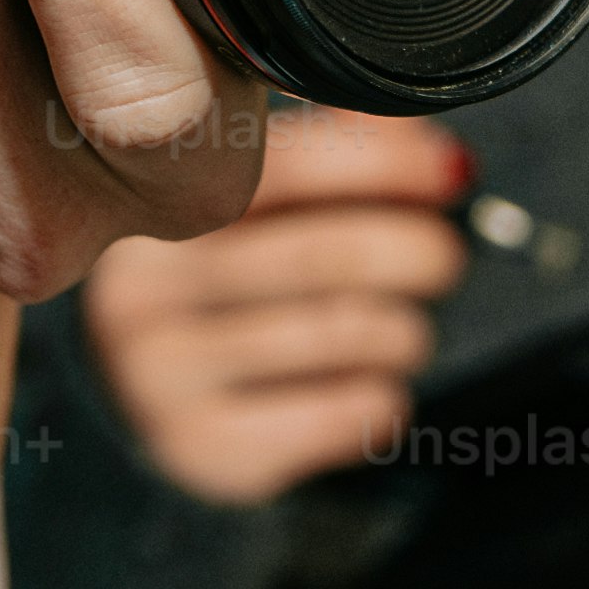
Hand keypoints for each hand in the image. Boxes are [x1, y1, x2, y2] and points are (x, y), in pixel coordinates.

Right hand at [80, 104, 478, 503]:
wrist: (135, 403)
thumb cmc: (217, 288)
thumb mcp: (248, 210)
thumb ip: (325, 156)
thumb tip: (426, 143)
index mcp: (151, 207)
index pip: (288, 168)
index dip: (388, 165)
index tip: (453, 174)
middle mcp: (140, 289)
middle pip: (326, 256)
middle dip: (416, 252)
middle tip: (441, 259)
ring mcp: (160, 376)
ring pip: (344, 334)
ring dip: (404, 331)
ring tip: (400, 331)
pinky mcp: (201, 446)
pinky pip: (341, 412)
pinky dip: (381, 398)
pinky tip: (366, 388)